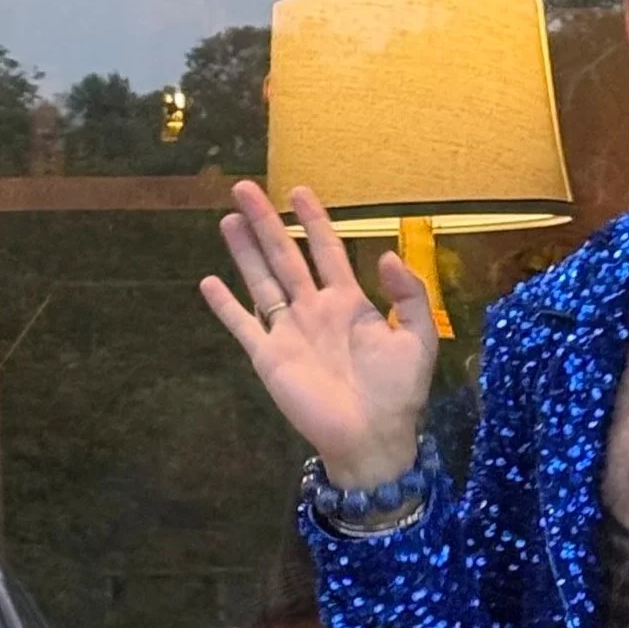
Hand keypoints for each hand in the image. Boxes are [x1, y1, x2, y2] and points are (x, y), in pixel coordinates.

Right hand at [200, 180, 437, 487]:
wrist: (372, 439)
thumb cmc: (398, 393)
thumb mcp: (419, 340)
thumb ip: (411, 296)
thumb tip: (386, 254)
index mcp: (350, 304)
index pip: (328, 251)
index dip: (315, 221)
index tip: (300, 191)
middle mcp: (314, 311)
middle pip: (285, 256)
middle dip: (267, 222)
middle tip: (245, 188)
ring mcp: (289, 332)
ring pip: (261, 282)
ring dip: (245, 251)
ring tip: (228, 218)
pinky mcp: (269, 357)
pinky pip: (243, 325)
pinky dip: (226, 305)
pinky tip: (209, 282)